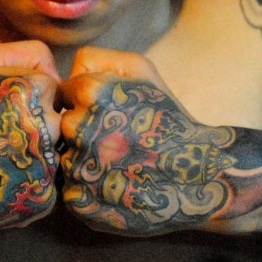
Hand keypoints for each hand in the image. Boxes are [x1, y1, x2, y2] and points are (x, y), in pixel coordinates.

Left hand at [58, 48, 238, 235]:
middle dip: (84, 130)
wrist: (197, 176)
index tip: (112, 113)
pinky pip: (70, 188)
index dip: (87, 101)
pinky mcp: (78, 201)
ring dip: (85, 159)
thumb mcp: (140, 70)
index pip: (66, 92)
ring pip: (65, 158)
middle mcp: (80, 129)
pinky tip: (116, 184)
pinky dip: (88, 188)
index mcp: (92, 93)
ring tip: (120, 163)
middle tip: (116, 140)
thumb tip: (65, 74)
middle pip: (63, 126)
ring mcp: (77, 168)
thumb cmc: (169, 118)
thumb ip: (95, 59)